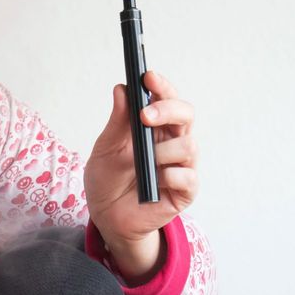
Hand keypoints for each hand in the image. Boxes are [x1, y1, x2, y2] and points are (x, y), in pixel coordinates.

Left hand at [83, 70, 199, 243]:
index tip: (148, 77)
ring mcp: (180, 166)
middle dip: (168, 110)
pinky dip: (170, 176)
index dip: (162, 86)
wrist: (107, 217)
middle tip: (145, 115)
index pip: (167, 99)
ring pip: (189, 146)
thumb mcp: (105, 148)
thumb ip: (117, 121)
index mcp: (155, 127)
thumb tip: (122, 89)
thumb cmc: (108, 179)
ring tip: (143, 162)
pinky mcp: (184, 191)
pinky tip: (154, 181)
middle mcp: (172, 142)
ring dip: (163, 151)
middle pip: (186, 114)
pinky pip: (188, 177)